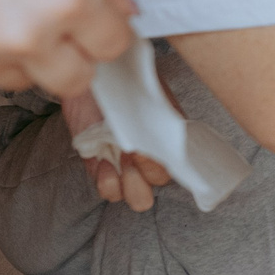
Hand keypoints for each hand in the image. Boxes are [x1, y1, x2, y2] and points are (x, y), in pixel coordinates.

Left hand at [59, 90, 172, 211]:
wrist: (98, 75)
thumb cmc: (129, 83)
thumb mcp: (151, 99)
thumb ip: (160, 122)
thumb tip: (157, 143)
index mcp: (169, 145)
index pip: (176, 174)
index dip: (158, 169)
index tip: (142, 150)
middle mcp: (149, 161)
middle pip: (151, 195)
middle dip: (141, 183)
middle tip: (130, 157)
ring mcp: (124, 167)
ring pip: (134, 199)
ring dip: (126, 185)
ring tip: (116, 159)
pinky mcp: (99, 166)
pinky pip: (107, 190)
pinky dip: (105, 181)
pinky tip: (102, 161)